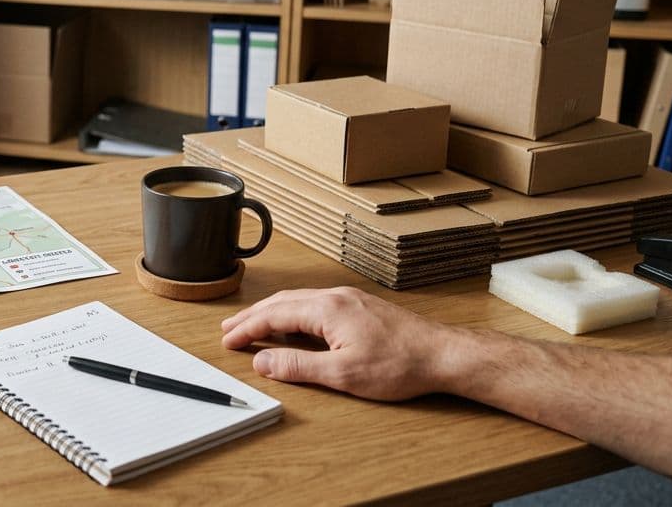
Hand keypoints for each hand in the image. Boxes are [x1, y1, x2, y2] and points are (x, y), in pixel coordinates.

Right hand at [221, 287, 466, 400]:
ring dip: (272, 313)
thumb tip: (263, 361)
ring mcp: (349, 299)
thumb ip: (297, 367)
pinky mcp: (360, 306)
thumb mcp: (343, 373)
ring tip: (254, 325)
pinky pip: (314, 303)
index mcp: (326, 309)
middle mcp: (335, 296)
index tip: (228, 341)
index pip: (273, 315)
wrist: (442, 354)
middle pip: (282, 303)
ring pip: (298, 301)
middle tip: (230, 330)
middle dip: (253, 317)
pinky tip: (293, 324)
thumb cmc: (400, 364)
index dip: (247, 329)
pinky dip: (293, 313)